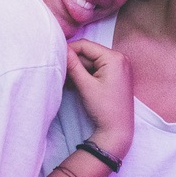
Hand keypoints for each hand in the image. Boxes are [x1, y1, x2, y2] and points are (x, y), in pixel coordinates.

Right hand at [66, 39, 132, 157]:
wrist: (117, 131)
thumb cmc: (104, 108)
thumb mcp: (86, 85)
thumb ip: (73, 65)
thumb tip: (61, 49)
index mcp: (115, 57)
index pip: (86, 45)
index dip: (69, 50)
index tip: (55, 57)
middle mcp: (119, 58)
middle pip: (89, 53)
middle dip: (73, 62)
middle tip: (60, 72)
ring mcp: (119, 67)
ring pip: (91, 62)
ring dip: (78, 69)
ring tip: (66, 81)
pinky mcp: (116, 76)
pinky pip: (97, 69)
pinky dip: (85, 75)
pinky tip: (74, 84)